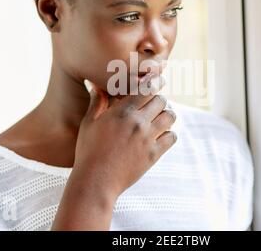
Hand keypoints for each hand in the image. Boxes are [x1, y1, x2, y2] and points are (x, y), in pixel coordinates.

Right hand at [52, 73, 176, 229]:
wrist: (96, 181)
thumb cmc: (88, 151)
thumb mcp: (89, 124)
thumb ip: (96, 103)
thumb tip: (97, 87)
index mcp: (122, 112)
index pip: (146, 88)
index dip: (154, 81)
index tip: (158, 79)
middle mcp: (137, 122)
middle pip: (162, 100)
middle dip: (159, 99)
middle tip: (155, 103)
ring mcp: (147, 138)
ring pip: (170, 116)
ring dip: (167, 114)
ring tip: (161, 117)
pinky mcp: (153, 154)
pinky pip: (171, 137)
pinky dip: (169, 134)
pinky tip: (161, 135)